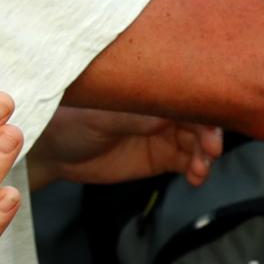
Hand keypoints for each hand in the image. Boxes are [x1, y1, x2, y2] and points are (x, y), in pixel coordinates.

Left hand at [31, 108, 221, 188]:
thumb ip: (136, 117)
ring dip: (206, 155)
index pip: (189, 94)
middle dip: (210, 135)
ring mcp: (165, 132)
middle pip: (201, 117)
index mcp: (152, 87)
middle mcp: (164, 107)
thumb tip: (167, 117)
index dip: (205, 109)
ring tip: (198, 170)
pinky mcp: (162, 156)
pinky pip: (189, 161)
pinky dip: (197, 168)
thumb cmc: (70, 119)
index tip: (210, 127)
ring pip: (200, 141)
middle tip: (209, 152)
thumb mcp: (102, 115)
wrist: (52, 151)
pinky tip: (195, 176)